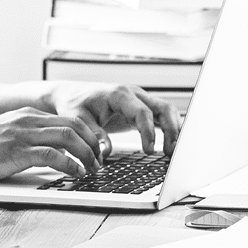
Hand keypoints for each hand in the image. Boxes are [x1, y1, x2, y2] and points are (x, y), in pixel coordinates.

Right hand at [0, 108, 106, 179]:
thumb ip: (29, 137)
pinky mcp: (15, 152)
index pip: (70, 119)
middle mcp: (29, 120)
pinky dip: (69, 164)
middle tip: (101, 161)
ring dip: (86, 154)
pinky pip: (51, 155)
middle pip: (75, 126)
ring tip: (92, 169)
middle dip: (93, 144)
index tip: (97, 150)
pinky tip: (76, 173)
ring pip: (68, 137)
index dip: (89, 135)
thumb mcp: (7, 134)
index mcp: (29, 115)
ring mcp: (22, 134)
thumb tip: (53, 152)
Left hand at [45, 81, 181, 156]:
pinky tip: (171, 144)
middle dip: (171, 129)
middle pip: (163, 107)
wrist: (73, 94)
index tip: (149, 151)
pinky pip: (160, 116)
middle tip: (171, 151)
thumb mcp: (78, 119)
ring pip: (166, 111)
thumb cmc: (75, 104)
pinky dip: (168, 128)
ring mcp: (140, 100)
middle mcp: (135, 95)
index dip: (148, 131)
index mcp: (120, 95)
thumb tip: (105, 153)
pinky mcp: (141, 109)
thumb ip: (93, 134)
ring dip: (174, 129)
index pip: (142, 111)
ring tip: (173, 151)